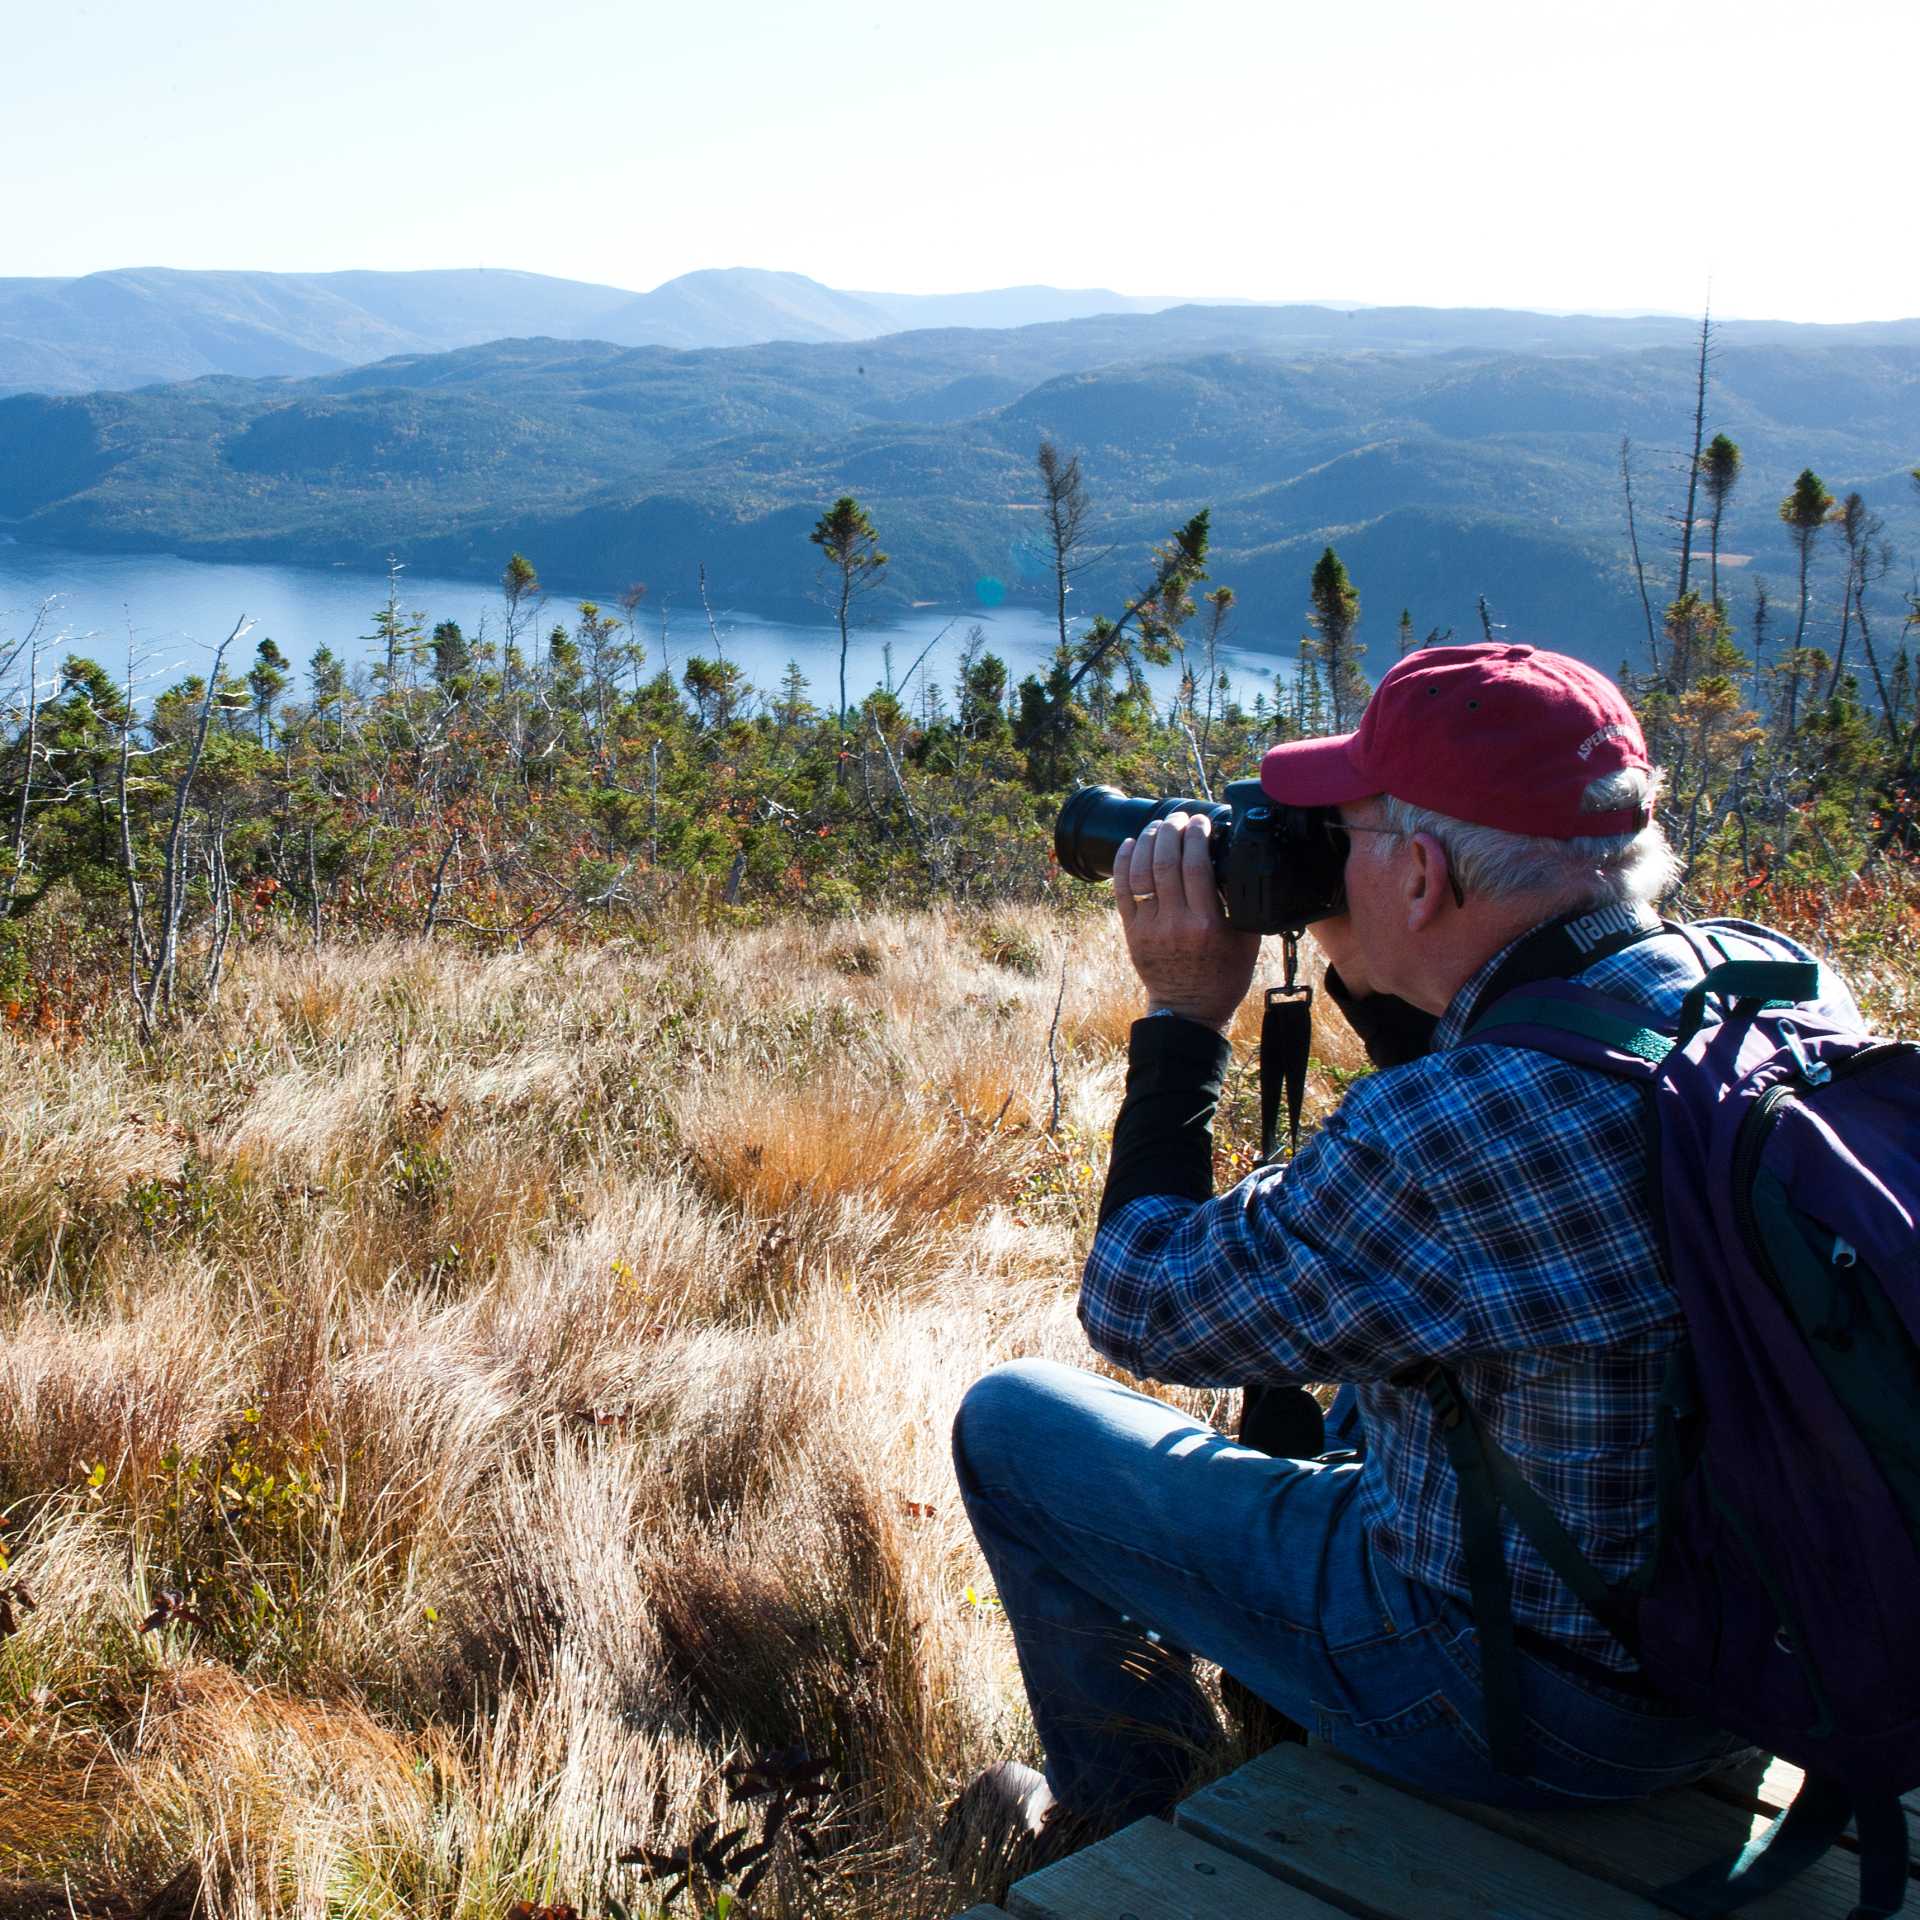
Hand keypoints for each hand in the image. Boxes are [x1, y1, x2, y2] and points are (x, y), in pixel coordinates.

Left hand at [1113, 814, 1260, 1031]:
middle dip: (1172, 831)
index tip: (1201, 821)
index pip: (1197, 866)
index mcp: (1207, 924)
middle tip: (1179, 817)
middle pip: (1167, 863)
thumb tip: (1233, 861)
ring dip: (1149, 841)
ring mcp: (1150, 927)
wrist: (1189, 1010)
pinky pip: (1122, 891)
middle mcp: (1176, 923)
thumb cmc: (1223, 975)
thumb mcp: (1246, 939)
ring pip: (1142, 872)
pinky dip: (1123, 863)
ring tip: (1158, 826)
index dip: (1197, 836)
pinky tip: (1130, 843)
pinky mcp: (1132, 932)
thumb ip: (1241, 903)